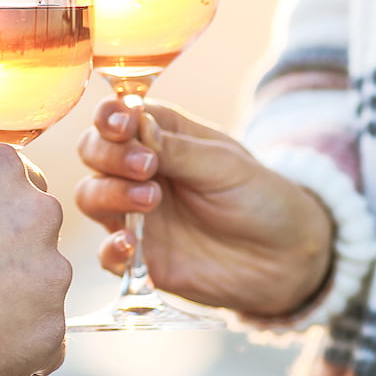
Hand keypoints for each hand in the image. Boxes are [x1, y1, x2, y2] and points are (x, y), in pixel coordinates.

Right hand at [0, 144, 70, 375]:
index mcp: (2, 169)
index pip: (20, 184)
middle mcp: (40, 213)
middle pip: (38, 234)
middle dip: (11, 255)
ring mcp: (51, 275)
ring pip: (43, 289)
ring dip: (15, 303)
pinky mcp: (49, 332)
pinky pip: (43, 342)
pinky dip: (17, 350)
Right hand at [74, 99, 335, 318]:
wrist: (285, 258)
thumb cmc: (260, 198)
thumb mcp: (226, 166)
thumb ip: (179, 150)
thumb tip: (136, 126)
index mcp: (161, 136)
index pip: (117, 117)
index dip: (110, 117)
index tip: (122, 126)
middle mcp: (138, 171)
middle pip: (93, 152)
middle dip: (109, 155)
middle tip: (146, 167)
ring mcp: (134, 214)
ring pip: (91, 197)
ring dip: (110, 194)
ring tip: (152, 200)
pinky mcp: (138, 256)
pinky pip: (105, 253)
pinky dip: (110, 248)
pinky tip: (129, 246)